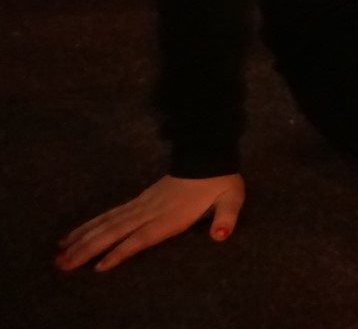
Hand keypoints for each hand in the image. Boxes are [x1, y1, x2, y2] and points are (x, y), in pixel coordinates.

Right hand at [57, 173, 244, 271]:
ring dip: (83, 238)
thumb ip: (226, 218)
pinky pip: (111, 214)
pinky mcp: (139, 200)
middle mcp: (150, 210)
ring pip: (108, 222)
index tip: (99, 266)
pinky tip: (75, 234)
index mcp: (171, 216)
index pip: (141, 236)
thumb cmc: (221, 183)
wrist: (209, 156)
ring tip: (60, 254)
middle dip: (88, 249)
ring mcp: (142, 204)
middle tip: (63, 265)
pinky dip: (91, 225)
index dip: (121, 250)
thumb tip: (221, 235)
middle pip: (115, 231)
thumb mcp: (231, 200)